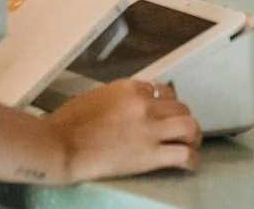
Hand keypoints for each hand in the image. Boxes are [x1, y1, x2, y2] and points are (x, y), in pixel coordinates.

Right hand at [46, 80, 201, 182]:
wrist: (60, 146)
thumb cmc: (67, 124)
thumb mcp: (96, 96)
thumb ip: (119, 98)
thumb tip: (129, 107)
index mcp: (130, 88)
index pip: (164, 91)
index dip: (168, 105)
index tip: (166, 115)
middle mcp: (144, 105)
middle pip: (181, 108)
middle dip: (183, 120)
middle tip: (182, 131)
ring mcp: (149, 130)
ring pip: (190, 127)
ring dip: (193, 137)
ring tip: (191, 144)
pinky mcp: (149, 155)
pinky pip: (184, 155)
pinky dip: (191, 160)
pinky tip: (189, 163)